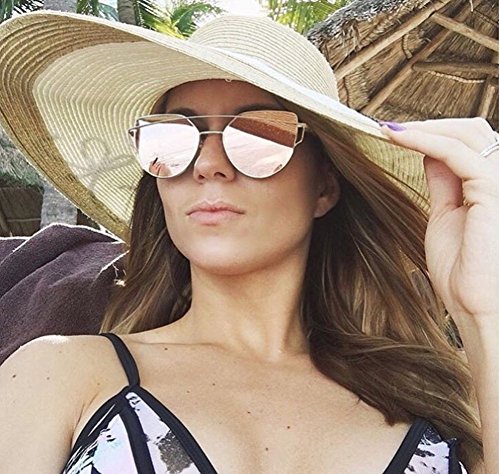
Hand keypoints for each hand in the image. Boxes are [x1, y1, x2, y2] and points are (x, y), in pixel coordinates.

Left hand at [380, 118, 497, 326]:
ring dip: (425, 128)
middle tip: (389, 129)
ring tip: (388, 130)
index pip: (466, 142)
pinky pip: (458, 154)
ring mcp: (499, 184)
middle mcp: (498, 179)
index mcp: (489, 185)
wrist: (474, 306)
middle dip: (429, 125)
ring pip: (467, 134)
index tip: (394, 132)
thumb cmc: (461, 271)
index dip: (432, 132)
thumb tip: (429, 153)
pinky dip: (426, 140)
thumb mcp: (444, 216)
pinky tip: (399, 139)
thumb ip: (443, 182)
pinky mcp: (493, 191)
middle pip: (471, 130)